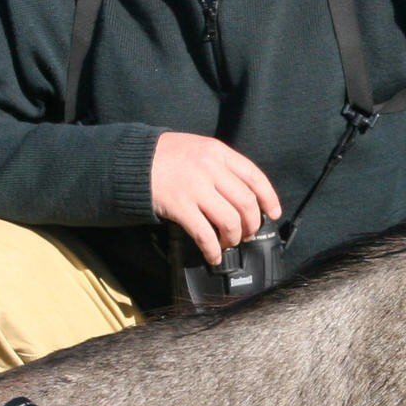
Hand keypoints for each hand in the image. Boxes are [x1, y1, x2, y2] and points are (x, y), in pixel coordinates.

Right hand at [150, 132, 281, 263]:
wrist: (132, 162)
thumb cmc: (167, 156)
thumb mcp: (199, 149)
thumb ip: (221, 166)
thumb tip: (245, 195)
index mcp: (218, 152)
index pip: (255, 176)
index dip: (269, 198)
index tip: (273, 213)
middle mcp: (210, 168)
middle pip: (246, 203)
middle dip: (252, 224)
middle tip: (247, 233)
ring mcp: (195, 187)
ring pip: (229, 221)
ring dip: (233, 238)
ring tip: (228, 243)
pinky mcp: (180, 206)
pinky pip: (205, 234)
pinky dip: (213, 249)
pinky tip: (213, 256)